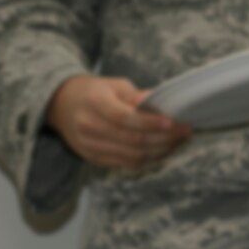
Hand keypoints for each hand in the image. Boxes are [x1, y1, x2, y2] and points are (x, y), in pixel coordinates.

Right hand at [45, 75, 191, 169]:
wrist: (62, 105)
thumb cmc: (95, 92)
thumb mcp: (114, 85)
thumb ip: (136, 96)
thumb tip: (158, 104)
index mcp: (94, 103)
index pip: (125, 118)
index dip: (151, 123)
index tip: (174, 122)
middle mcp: (89, 127)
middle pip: (132, 140)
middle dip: (164, 138)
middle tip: (186, 131)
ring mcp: (89, 146)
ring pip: (132, 156)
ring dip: (161, 150)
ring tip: (180, 140)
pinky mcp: (93, 158)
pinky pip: (126, 163)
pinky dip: (149, 158)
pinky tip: (165, 149)